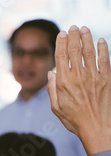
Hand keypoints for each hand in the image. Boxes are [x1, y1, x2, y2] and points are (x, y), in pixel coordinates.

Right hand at [47, 25, 110, 154]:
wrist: (97, 128)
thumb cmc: (74, 120)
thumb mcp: (56, 107)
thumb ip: (52, 89)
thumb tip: (51, 73)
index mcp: (64, 83)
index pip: (61, 57)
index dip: (61, 43)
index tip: (62, 33)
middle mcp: (78, 77)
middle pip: (75, 50)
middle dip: (74, 36)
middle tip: (74, 27)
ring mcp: (94, 77)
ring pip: (90, 52)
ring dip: (87, 38)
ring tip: (85, 29)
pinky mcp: (106, 80)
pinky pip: (105, 60)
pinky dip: (103, 49)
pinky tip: (101, 41)